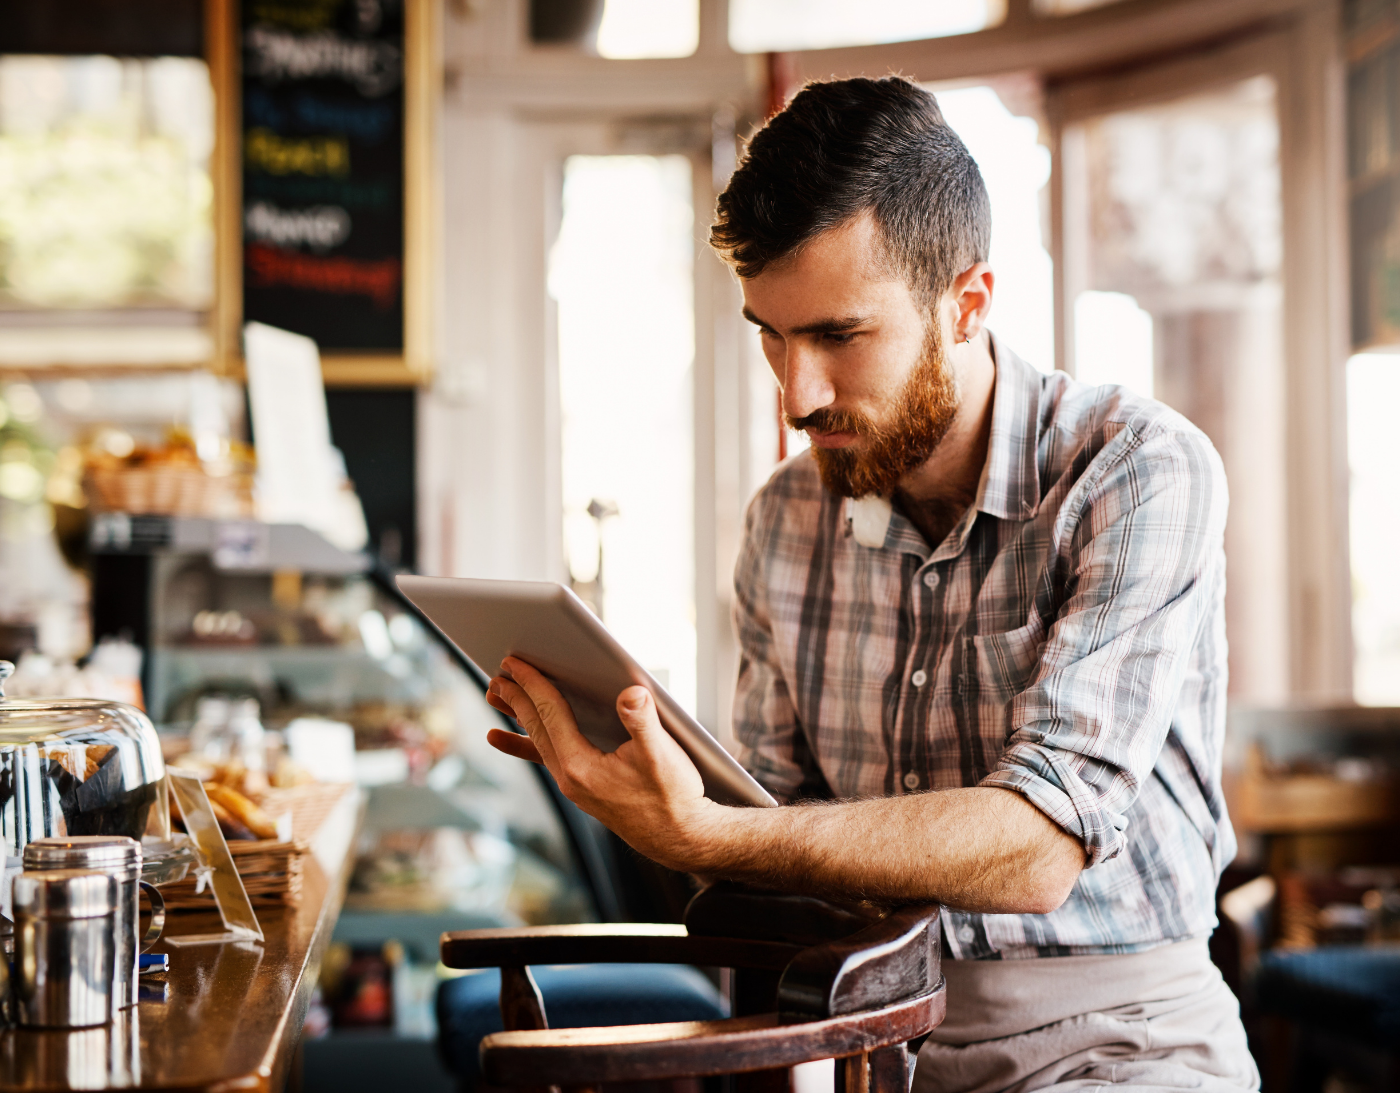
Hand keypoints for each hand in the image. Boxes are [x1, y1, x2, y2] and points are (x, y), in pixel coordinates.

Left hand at [485, 657, 723, 869]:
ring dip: (517, 716)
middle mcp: (569, 777)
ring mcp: (573, 785)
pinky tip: (505, 738)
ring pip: (537, 741)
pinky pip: (544, 758)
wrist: (679, 837)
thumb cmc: (673, 797)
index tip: (516, 663)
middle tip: (499, 671)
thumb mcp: (662, 755)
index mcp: (581, 766)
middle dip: (517, 697)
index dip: (533, 684)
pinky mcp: (582, 788)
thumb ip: (643, 721)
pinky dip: (522, 743)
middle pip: (536, 727)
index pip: (550, 715)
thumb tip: (630, 692)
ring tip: (495, 697)